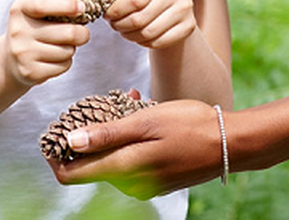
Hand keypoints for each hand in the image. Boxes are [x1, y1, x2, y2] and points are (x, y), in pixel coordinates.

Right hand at [4, 0, 90, 86]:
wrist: (9, 60)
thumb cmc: (28, 25)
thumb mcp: (29, 2)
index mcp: (19, 9)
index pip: (42, 4)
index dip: (65, 5)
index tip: (82, 6)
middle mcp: (18, 31)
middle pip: (67, 33)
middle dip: (82, 33)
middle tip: (82, 32)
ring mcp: (23, 54)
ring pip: (67, 51)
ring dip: (71, 48)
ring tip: (61, 44)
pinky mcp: (31, 73)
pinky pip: (63, 66)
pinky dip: (65, 62)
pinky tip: (54, 57)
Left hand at [48, 99, 223, 198]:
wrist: (230, 143)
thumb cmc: (190, 125)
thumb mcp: (146, 121)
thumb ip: (108, 134)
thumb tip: (71, 141)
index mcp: (123, 169)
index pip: (70, 175)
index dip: (57, 153)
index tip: (57, 129)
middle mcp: (129, 184)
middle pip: (89, 166)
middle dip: (88, 136)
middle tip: (98, 106)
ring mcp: (143, 185)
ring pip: (110, 161)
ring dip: (111, 135)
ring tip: (127, 104)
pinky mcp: (156, 180)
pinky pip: (130, 161)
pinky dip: (128, 141)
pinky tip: (142, 116)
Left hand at [108, 0, 196, 49]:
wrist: (167, 0)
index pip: (134, 0)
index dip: (116, 10)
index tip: (108, 13)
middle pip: (140, 19)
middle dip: (120, 24)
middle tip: (114, 24)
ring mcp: (184, 8)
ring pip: (148, 33)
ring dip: (130, 35)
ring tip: (124, 29)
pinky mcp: (188, 25)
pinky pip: (159, 42)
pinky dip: (144, 42)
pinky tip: (139, 34)